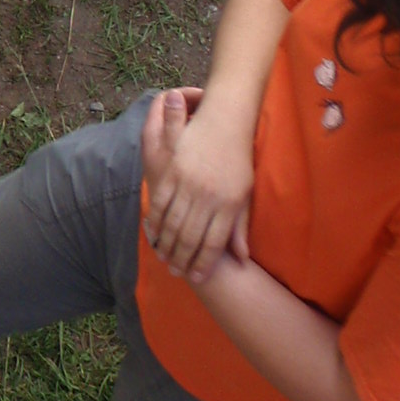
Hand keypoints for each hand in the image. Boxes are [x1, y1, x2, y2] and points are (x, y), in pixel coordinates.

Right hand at [142, 85, 255, 277]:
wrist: (225, 122)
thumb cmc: (238, 161)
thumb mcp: (244, 194)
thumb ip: (240, 227)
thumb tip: (242, 258)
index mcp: (229, 204)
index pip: (214, 242)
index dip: (204, 263)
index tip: (198, 278)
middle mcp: (208, 196)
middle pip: (191, 236)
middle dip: (183, 258)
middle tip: (177, 273)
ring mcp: (188, 184)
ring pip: (174, 223)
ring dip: (168, 244)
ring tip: (164, 259)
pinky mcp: (172, 171)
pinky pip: (161, 202)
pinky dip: (156, 220)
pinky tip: (154, 233)